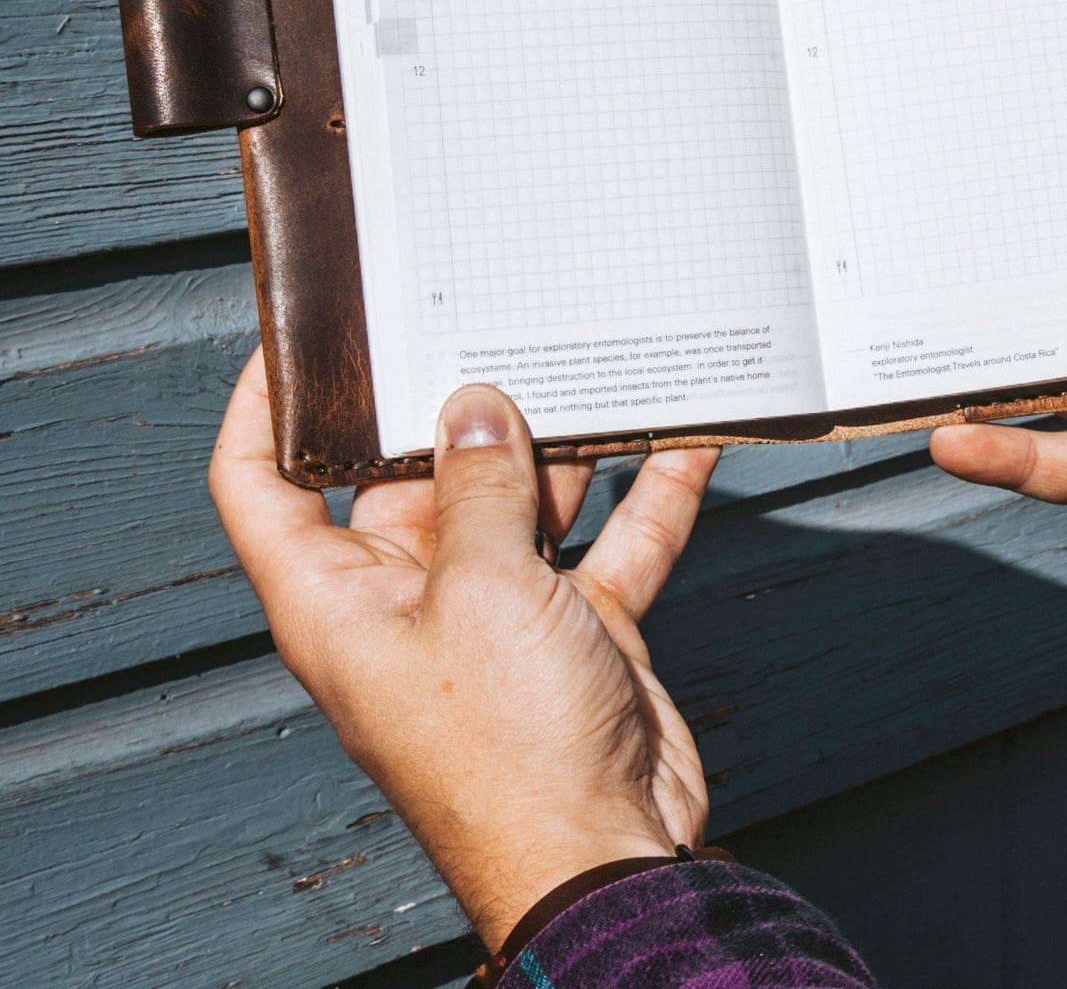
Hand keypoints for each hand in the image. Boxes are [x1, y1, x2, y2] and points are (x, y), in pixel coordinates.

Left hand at [210, 351, 719, 949]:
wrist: (606, 857)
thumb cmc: (509, 752)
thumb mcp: (482, 591)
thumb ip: (480, 487)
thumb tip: (475, 408)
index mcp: (340, 595)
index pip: (262, 485)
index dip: (269, 407)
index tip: (305, 340)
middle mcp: (411, 597)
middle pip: (415, 476)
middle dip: (458, 408)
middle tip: (494, 325)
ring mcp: (497, 612)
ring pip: (520, 501)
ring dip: (563, 446)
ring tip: (595, 366)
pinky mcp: (575, 627)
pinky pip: (609, 541)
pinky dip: (647, 495)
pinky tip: (686, 440)